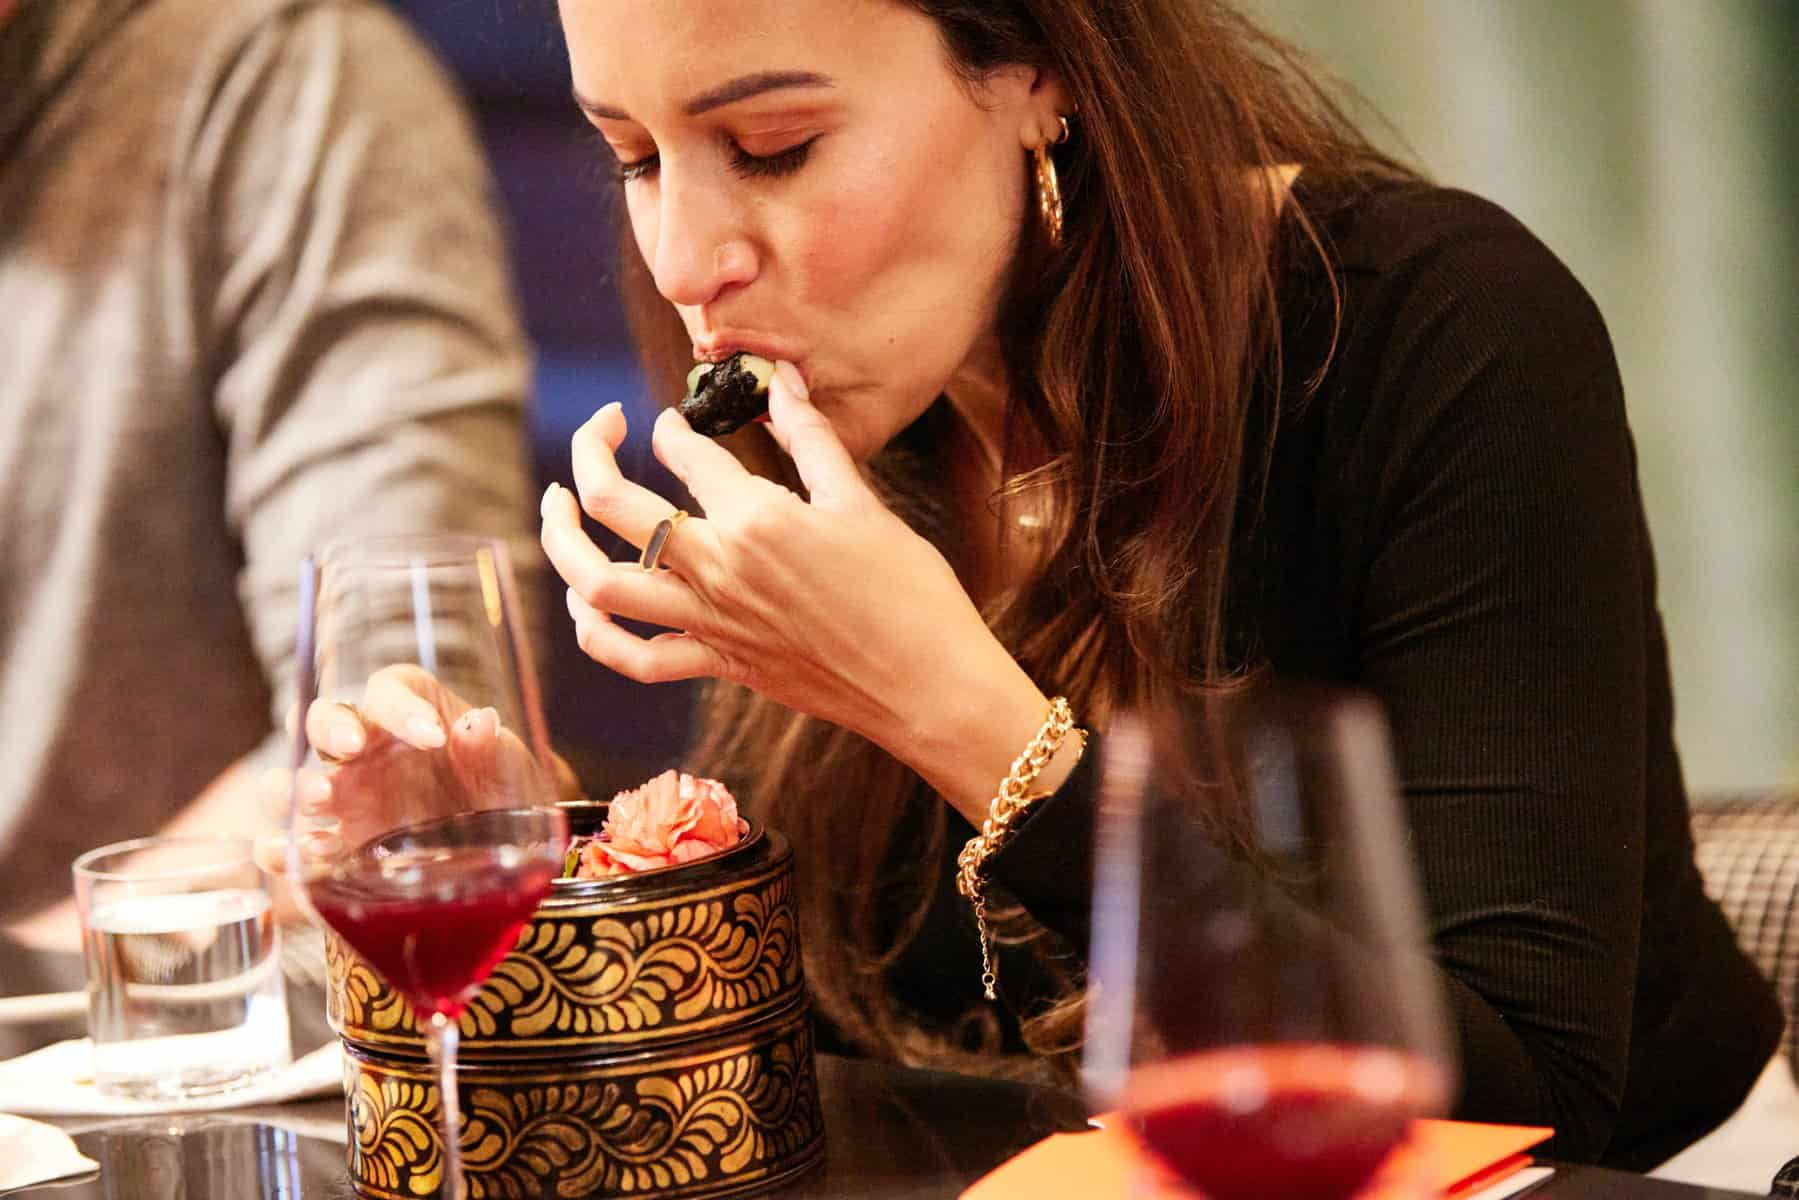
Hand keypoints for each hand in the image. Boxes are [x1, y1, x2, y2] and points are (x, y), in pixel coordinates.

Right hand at [260, 665, 579, 870]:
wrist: (503, 846)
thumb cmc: (501, 789)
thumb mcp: (508, 768)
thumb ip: (490, 746)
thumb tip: (481, 722)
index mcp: (411, 710)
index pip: (390, 690)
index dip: (402, 707)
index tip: (434, 735)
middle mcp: (368, 746)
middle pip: (324, 719)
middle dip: (329, 729)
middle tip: (351, 748)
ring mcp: (346, 794)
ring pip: (294, 777)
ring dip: (295, 786)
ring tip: (321, 798)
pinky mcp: (338, 841)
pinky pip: (294, 841)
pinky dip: (284, 848)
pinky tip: (292, 855)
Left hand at [539, 362, 1030, 774]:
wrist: (927, 684)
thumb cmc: (909, 591)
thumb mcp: (861, 503)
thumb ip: (811, 439)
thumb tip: (782, 381)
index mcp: (756, 518)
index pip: (682, 451)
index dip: (668, 427)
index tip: (671, 421)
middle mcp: (719, 570)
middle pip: (613, 506)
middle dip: (589, 453)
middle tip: (600, 428)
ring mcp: (712, 623)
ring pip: (599, 585)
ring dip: (562, 543)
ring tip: (556, 509)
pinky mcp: (719, 665)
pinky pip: (634, 659)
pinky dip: (597, 634)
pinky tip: (587, 604)